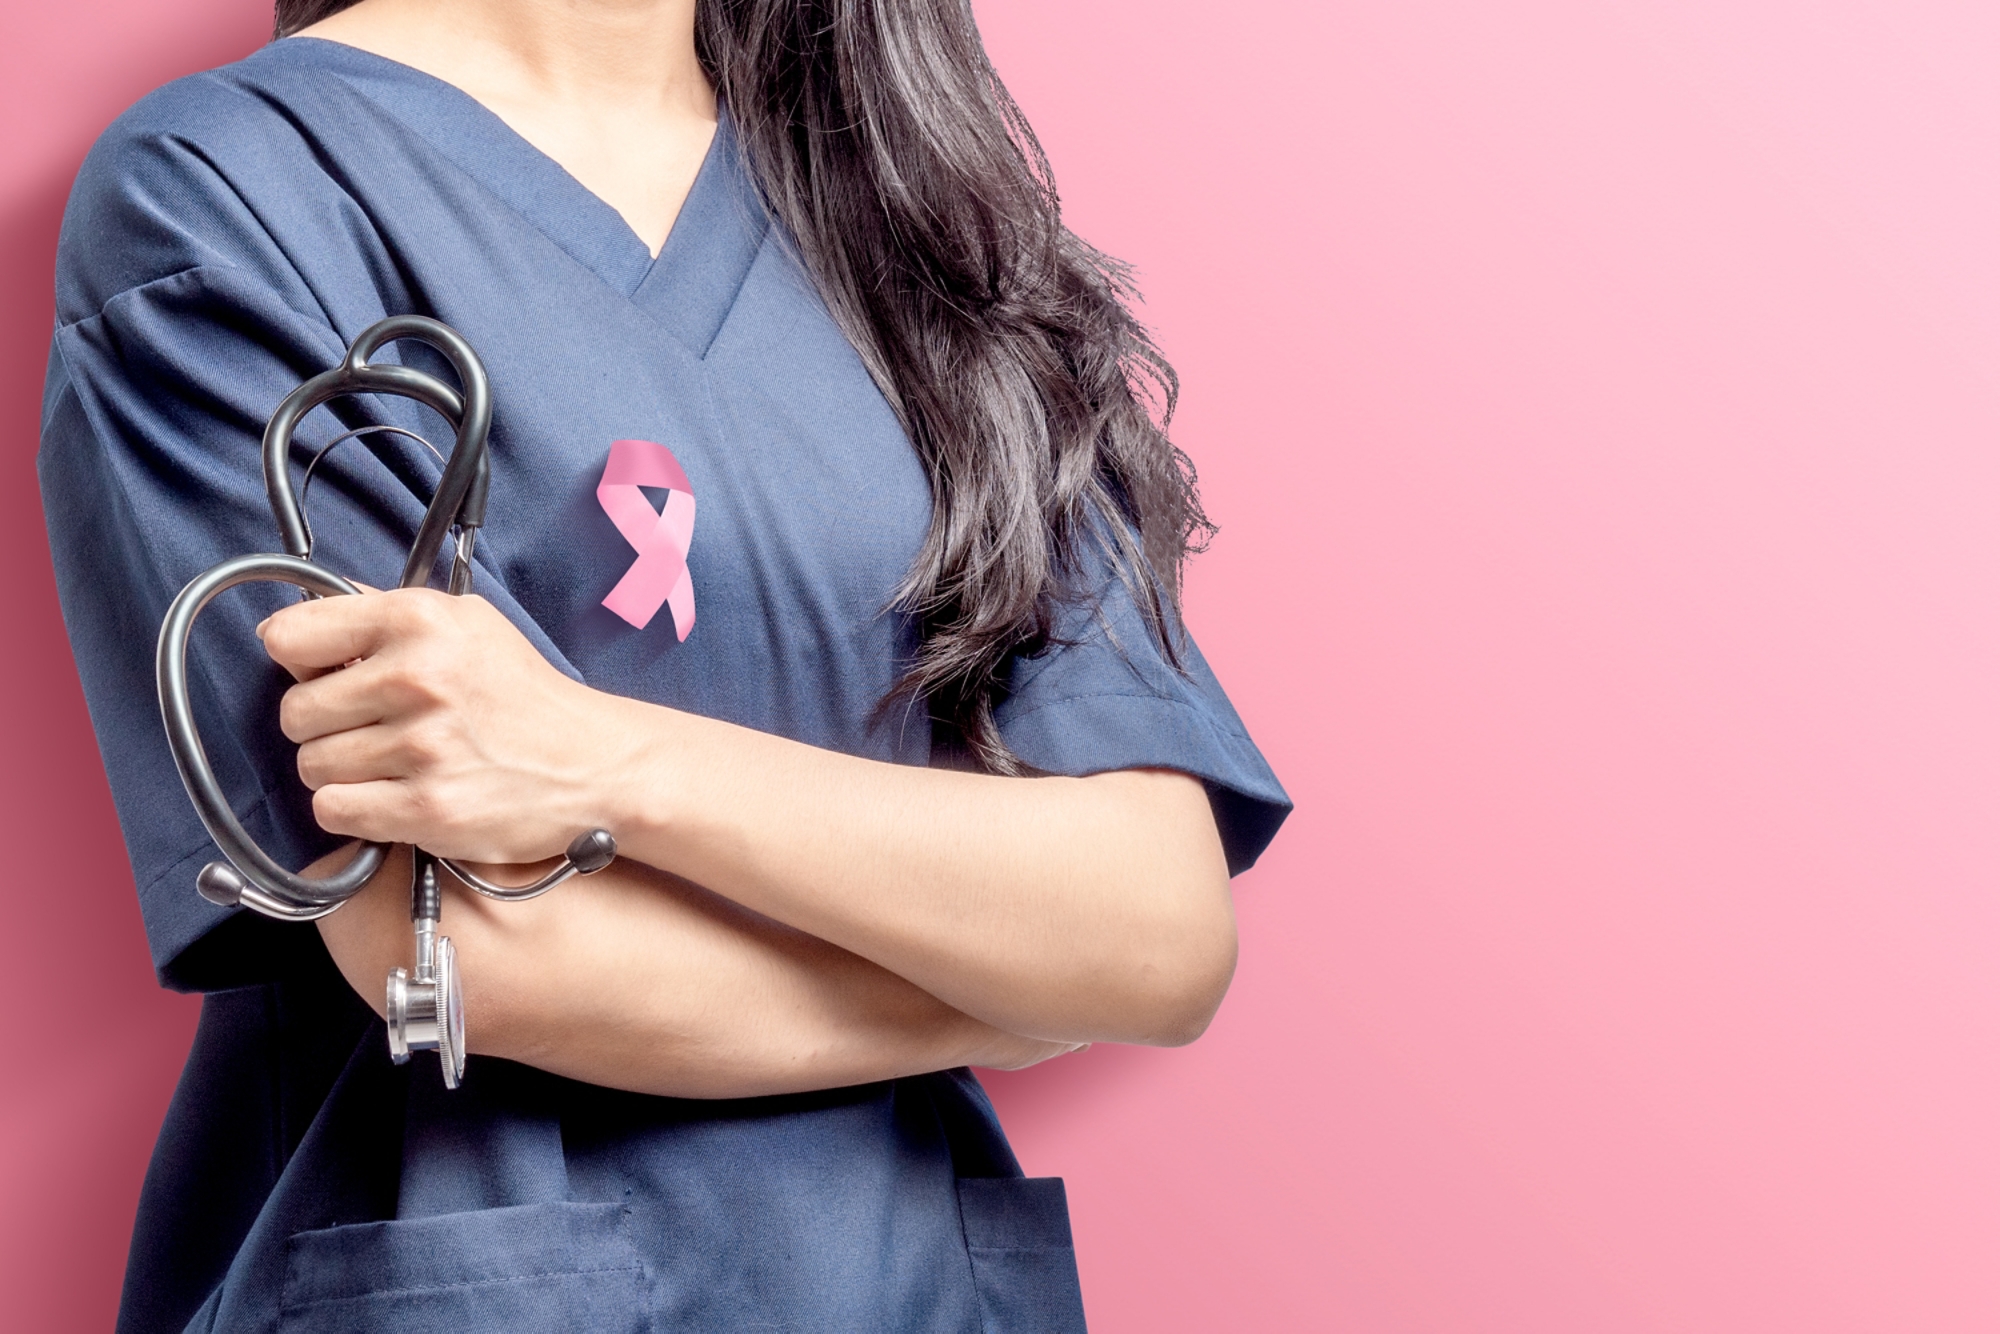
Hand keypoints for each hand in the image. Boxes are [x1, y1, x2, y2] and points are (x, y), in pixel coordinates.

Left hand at [260, 587, 633, 861]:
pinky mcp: (427, 807)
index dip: (301, 662)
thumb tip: (291, 624)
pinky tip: (392, 796)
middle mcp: (417, 677)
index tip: (327, 676)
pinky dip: (355, 810)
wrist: (592, 763)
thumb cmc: (525, 697)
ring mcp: (423, 745)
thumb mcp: (467, 623)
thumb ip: (386, 613)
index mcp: (419, 620)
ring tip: (392, 765)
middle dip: (323, 726)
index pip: (290, 636)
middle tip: (371, 730)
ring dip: (342, 772)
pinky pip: (334, 810)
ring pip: (312, 766)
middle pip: (295, 712)